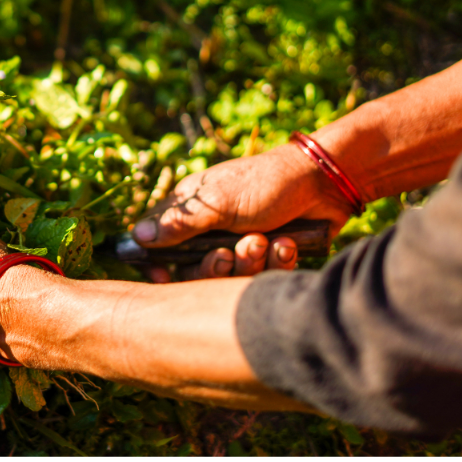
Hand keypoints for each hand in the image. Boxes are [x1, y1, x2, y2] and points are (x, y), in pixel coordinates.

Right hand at [133, 144, 352, 280]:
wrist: (325, 185)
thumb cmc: (266, 184)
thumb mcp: (220, 203)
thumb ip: (179, 223)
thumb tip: (136, 237)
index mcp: (193, 210)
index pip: (160, 242)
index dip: (160, 263)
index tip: (164, 276)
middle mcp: (213, 228)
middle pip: (195, 269)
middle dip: (216, 267)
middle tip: (233, 254)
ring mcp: (242, 242)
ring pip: (231, 277)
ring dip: (251, 264)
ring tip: (267, 242)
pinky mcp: (269, 255)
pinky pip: (262, 277)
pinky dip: (276, 262)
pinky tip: (288, 244)